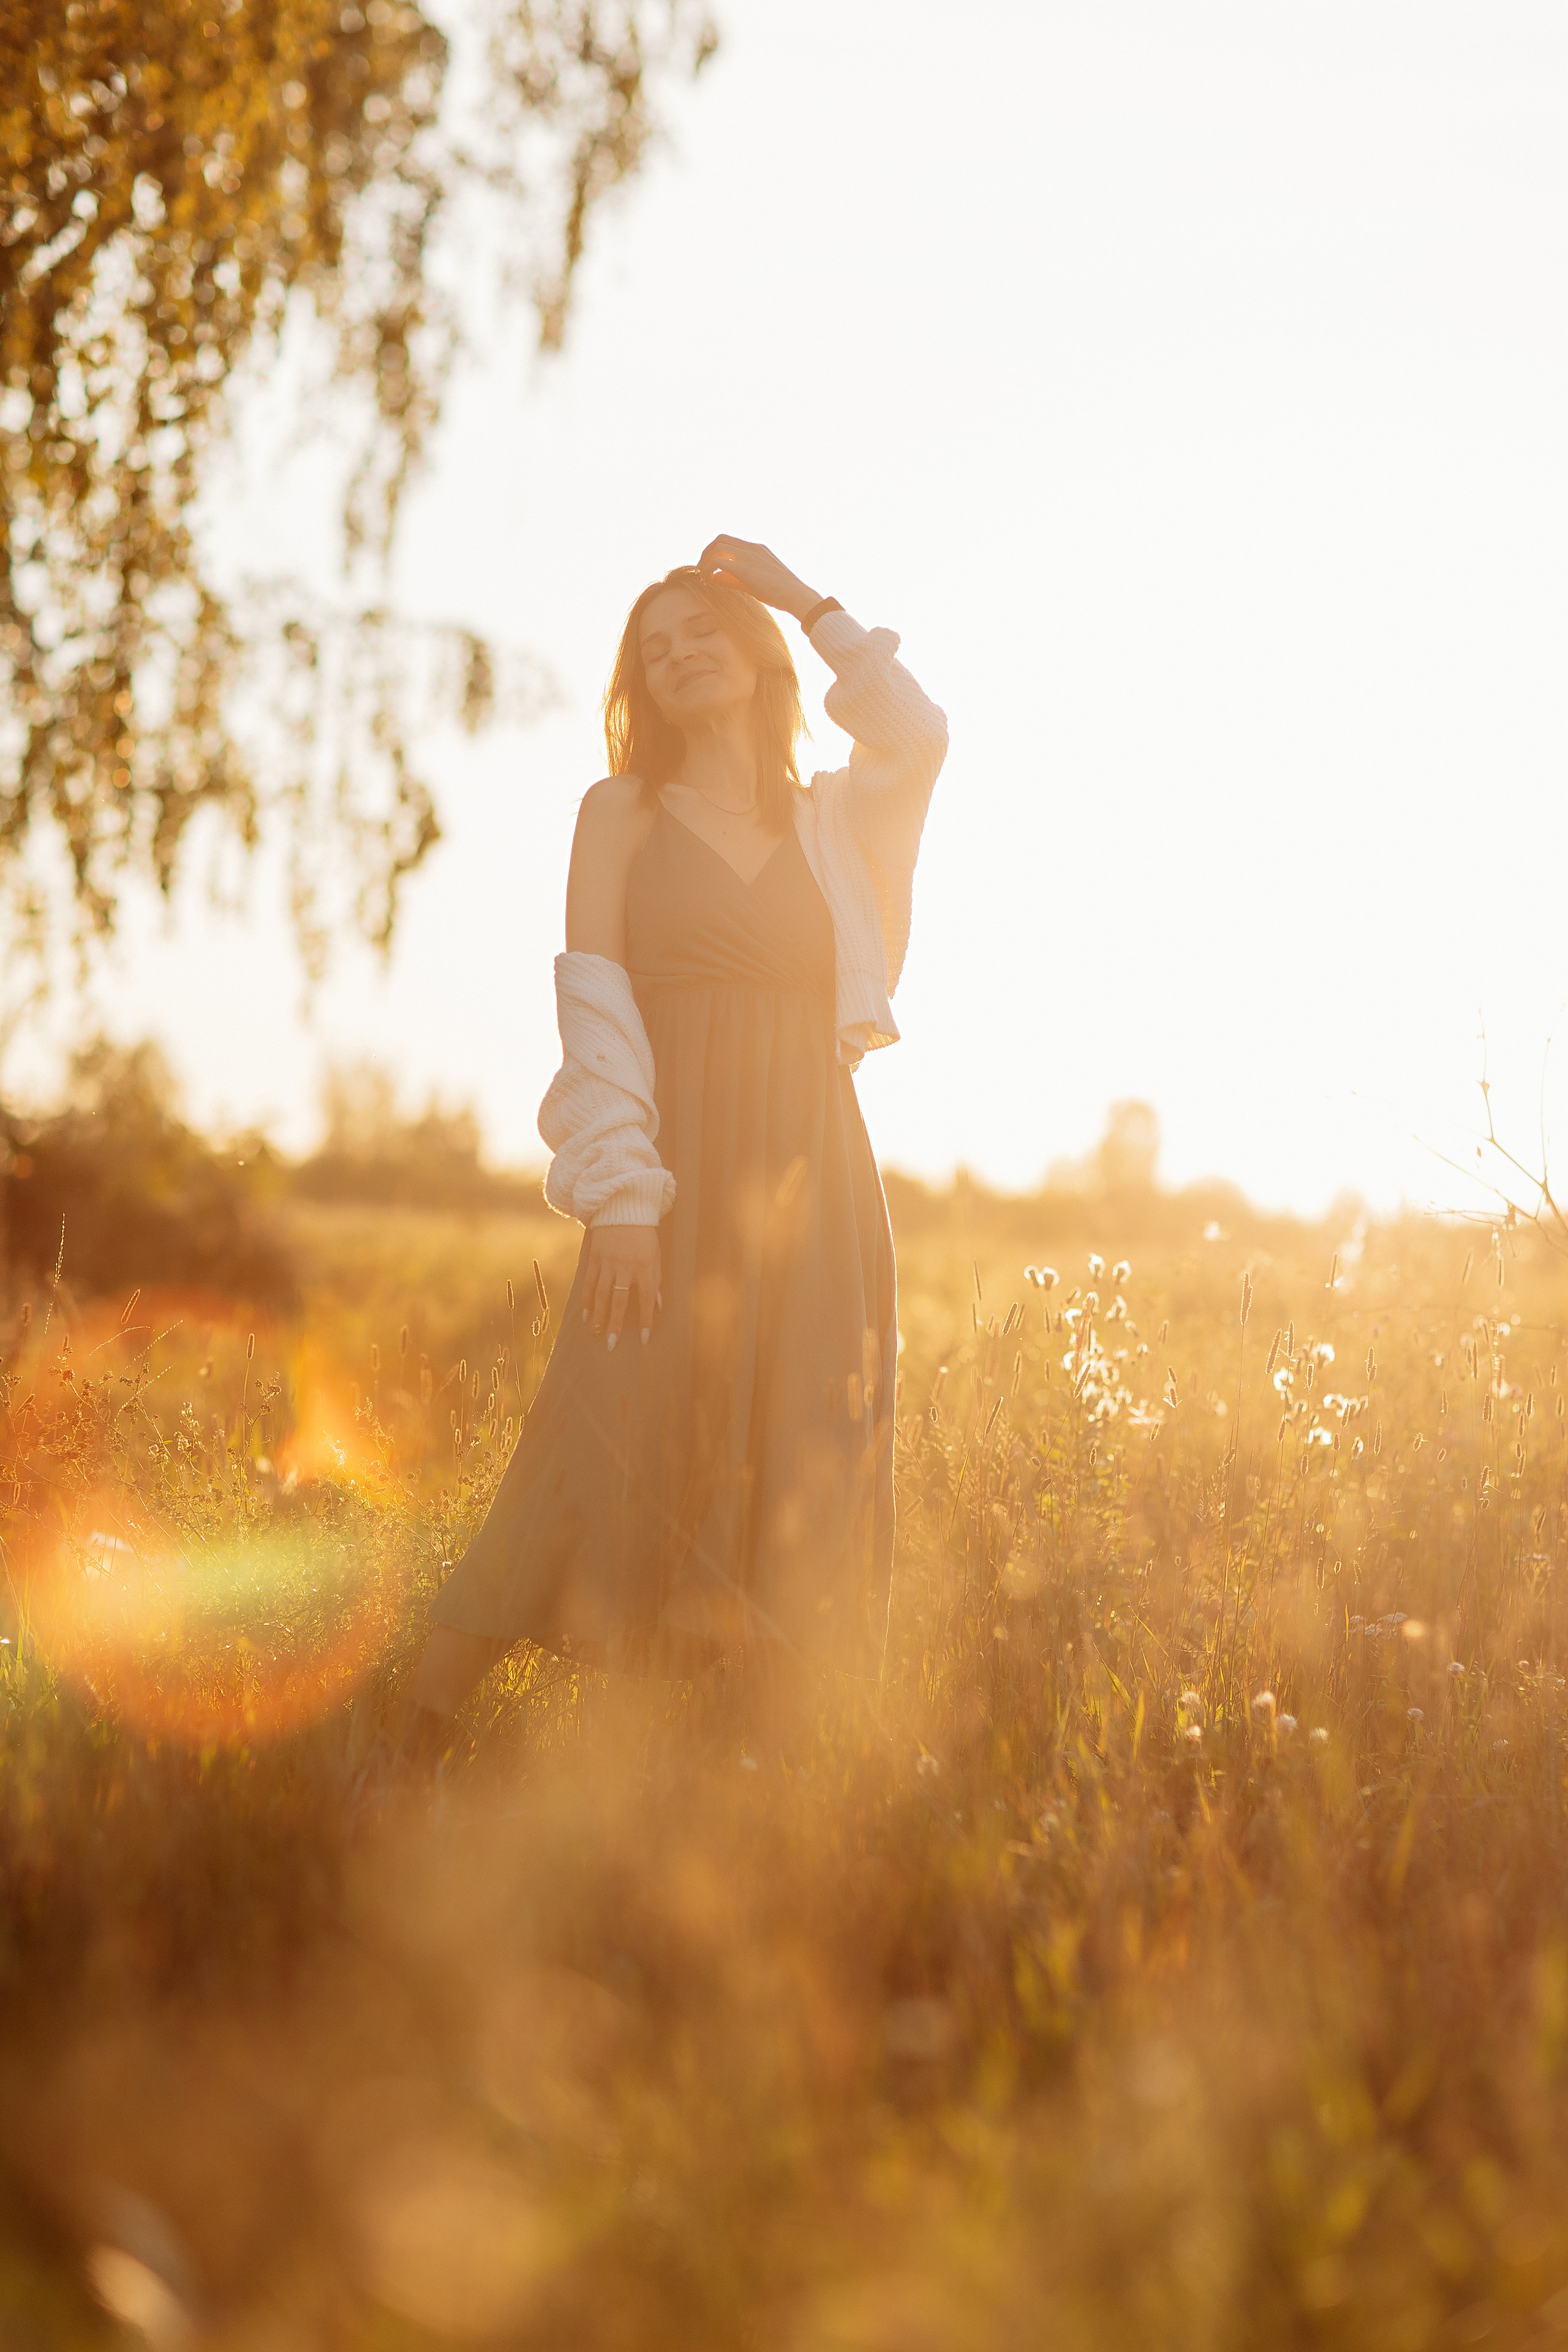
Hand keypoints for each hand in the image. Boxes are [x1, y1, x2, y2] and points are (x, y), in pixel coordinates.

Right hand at [583, 1222, 660, 1349]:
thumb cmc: (644, 1235)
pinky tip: (586, 1315)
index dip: (645, 1320)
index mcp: (645, 1266)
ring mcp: (608, 1262)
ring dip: (599, 1317)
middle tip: (611, 1345)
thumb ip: (656, 1279)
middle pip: (619, 1301)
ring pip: (602, 1295)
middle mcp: (625, 1266)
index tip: (643, 1339)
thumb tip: (658, 1305)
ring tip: (596, 1335)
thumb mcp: (656, 1255)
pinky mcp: (595, 1257)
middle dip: (615, 1325)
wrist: (623, 1207)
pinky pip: (590, 1283)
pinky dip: (587, 1300)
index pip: (646, 1298)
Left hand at [697, 535, 820, 622]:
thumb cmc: (780, 594)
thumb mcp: (754, 584)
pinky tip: (709, 581)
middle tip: (702, 570)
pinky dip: (709, 569)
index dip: (715, 551)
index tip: (709, 567)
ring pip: (717, 546)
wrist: (796, 596)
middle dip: (707, 553)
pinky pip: (717, 561)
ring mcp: (749, 555)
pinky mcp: (744, 567)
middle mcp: (752, 548)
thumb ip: (733, 578)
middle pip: (720, 539)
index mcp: (757, 549)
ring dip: (706, 560)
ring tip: (704, 576)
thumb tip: (714, 577)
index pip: (729, 541)